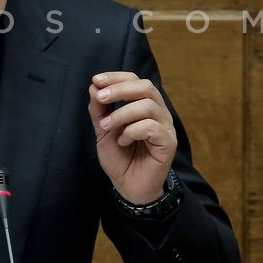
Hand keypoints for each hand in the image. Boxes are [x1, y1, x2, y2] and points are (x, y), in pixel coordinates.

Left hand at [88, 71, 176, 203]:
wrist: (128, 186)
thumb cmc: (119, 156)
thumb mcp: (103, 129)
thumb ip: (99, 109)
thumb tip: (94, 86)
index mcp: (145, 105)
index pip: (135, 80)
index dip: (116, 77)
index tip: (96, 80)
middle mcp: (159, 112)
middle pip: (146, 87)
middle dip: (119, 89)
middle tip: (101, 98)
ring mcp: (166, 127)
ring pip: (148, 105)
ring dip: (121, 113)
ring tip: (106, 127)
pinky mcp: (168, 143)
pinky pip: (152, 127)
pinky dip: (132, 131)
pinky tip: (122, 142)